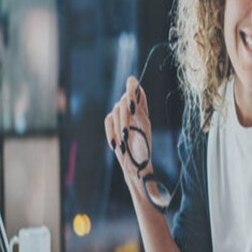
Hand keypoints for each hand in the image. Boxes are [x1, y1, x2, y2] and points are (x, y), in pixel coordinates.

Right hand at [104, 76, 151, 197]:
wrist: (136, 164)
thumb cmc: (144, 147)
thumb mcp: (144, 127)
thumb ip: (138, 111)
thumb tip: (131, 99)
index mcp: (142, 107)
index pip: (135, 87)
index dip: (132, 88)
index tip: (131, 99)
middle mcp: (131, 109)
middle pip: (124, 100)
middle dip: (124, 117)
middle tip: (126, 134)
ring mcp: (121, 116)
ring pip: (115, 110)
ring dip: (119, 127)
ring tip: (124, 142)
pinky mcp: (112, 125)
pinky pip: (108, 121)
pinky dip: (110, 132)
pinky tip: (116, 144)